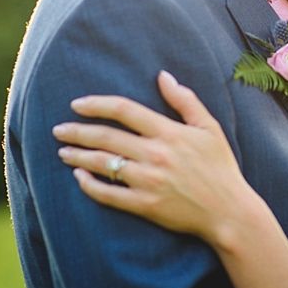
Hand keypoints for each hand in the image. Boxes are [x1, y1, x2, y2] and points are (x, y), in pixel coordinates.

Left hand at [53, 70, 257, 245]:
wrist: (229, 211)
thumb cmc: (220, 167)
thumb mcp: (209, 128)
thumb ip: (185, 100)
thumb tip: (163, 76)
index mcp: (169, 132)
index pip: (124, 110)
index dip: (97, 105)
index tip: (77, 105)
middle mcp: (156, 155)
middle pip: (106, 137)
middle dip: (77, 131)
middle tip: (59, 129)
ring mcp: (148, 182)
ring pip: (104, 164)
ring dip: (78, 156)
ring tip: (62, 151)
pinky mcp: (145, 206)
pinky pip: (109, 194)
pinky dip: (90, 185)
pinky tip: (78, 177)